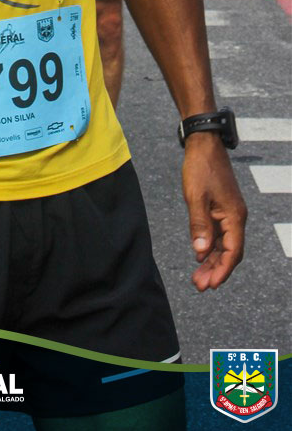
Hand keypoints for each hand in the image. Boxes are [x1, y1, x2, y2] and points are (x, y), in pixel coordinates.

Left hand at [182, 133, 246, 290]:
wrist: (203, 144)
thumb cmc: (200, 168)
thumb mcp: (196, 197)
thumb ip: (199, 225)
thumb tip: (200, 252)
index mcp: (234, 216)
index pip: (232, 252)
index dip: (222, 270)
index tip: (211, 286)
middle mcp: (235, 217)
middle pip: (229, 252)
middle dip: (215, 270)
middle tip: (199, 286)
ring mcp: (228, 213)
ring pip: (223, 244)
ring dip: (211, 261)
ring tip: (197, 277)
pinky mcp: (220, 208)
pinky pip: (218, 234)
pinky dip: (209, 246)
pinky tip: (199, 256)